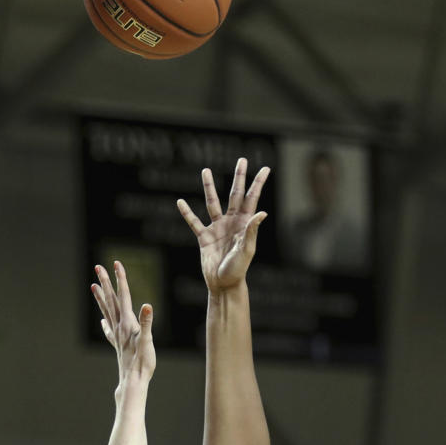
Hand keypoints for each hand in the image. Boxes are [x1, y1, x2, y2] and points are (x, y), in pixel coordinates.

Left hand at [92, 260, 155, 385]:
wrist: (133, 381)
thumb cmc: (142, 363)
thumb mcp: (148, 341)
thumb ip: (147, 322)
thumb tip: (148, 305)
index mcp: (127, 323)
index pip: (124, 295)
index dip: (120, 278)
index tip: (116, 263)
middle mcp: (119, 327)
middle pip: (111, 300)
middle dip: (105, 282)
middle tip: (98, 266)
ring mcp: (117, 335)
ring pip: (107, 311)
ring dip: (101, 297)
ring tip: (93, 286)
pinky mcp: (117, 344)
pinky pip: (109, 329)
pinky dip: (105, 322)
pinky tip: (102, 320)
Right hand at [178, 158, 269, 292]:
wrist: (223, 284)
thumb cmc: (238, 269)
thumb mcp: (246, 250)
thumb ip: (252, 230)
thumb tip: (262, 212)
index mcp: (243, 223)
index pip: (251, 198)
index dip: (258, 183)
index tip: (265, 168)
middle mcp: (231, 222)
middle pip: (234, 194)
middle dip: (238, 177)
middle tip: (242, 160)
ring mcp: (217, 228)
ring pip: (212, 202)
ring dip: (209, 187)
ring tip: (205, 170)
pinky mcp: (204, 237)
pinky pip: (194, 222)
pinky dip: (187, 213)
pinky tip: (180, 202)